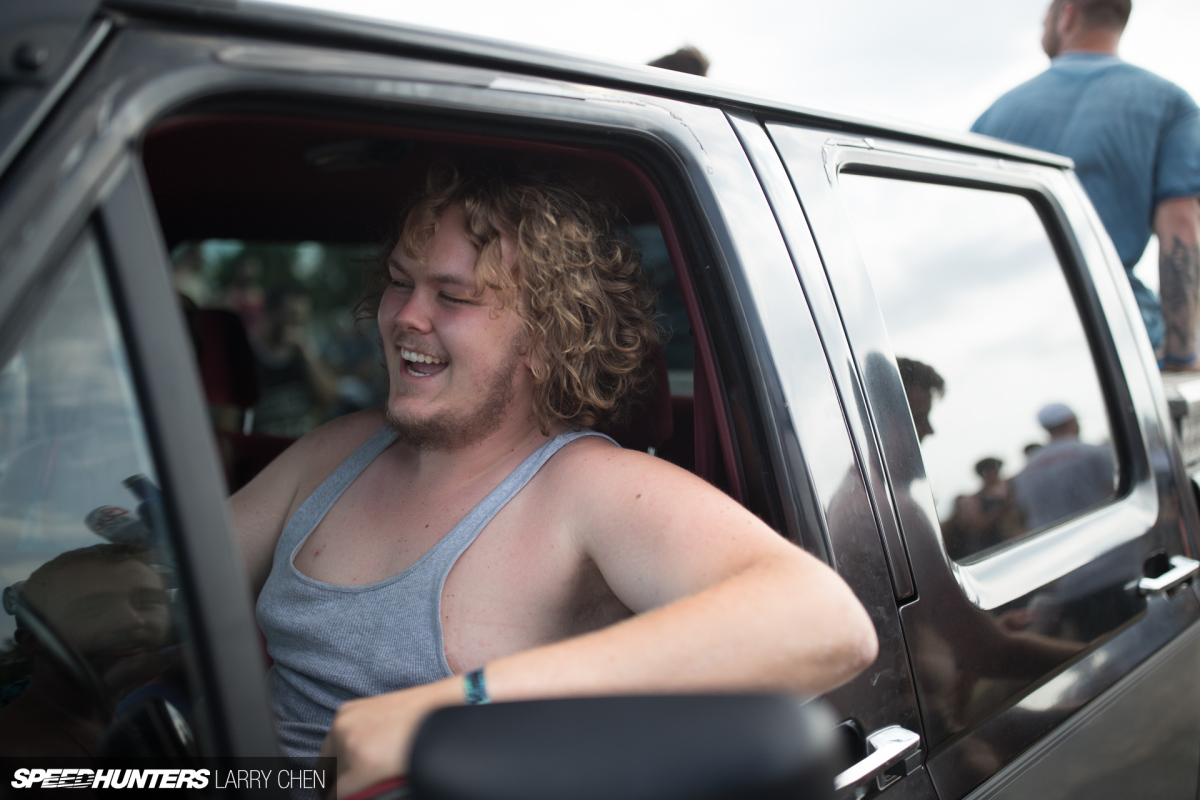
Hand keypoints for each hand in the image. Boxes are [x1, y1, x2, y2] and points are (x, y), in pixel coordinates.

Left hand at [320, 678, 459, 797]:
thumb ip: (365, 734)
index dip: (335, 772)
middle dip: (339, 781)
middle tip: (360, 786)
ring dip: (351, 787)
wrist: (444, 708)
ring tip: (374, 782)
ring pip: (336, 782)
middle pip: (326, 768)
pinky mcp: (363, 764)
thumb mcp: (383, 717)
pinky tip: (371, 791)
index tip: (343, 782)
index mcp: (345, 713)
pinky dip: (352, 797)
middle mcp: (342, 726)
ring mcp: (351, 744)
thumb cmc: (421, 715)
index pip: (327, 753)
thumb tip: (358, 759)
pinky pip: (342, 793)